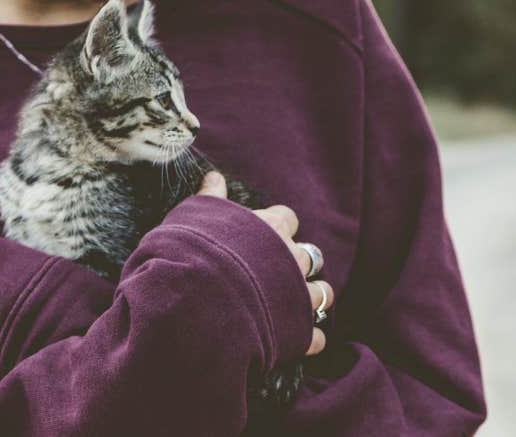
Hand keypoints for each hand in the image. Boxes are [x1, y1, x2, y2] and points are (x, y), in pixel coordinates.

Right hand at [198, 171, 332, 356]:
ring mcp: (297, 295)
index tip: (263, 235)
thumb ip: (210, 197)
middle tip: (281, 272)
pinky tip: (299, 340)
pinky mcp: (297, 331)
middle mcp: (291, 258)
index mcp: (269, 228)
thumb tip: (213, 175)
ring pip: (323, 293)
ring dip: (313, 298)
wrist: (196, 298)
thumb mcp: (195, 215)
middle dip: (299, 263)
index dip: (276, 227)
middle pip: (311, 255)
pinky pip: (316, 336)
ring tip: (298, 305)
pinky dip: (309, 338)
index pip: (286, 218)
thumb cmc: (193, 251)